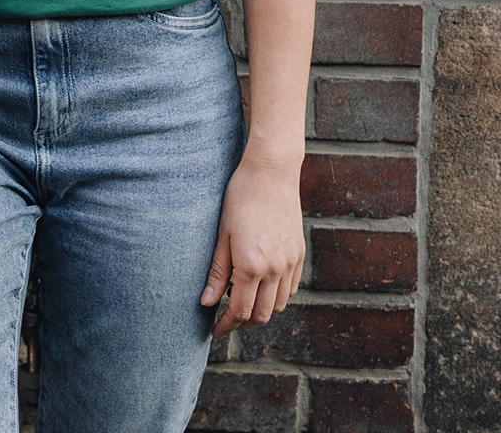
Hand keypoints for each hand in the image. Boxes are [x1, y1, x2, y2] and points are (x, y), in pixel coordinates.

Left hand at [201, 155, 305, 338]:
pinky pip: (290, 288)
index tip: (214, 332)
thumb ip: (216, 271)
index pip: (240, 311)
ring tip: (240, 302)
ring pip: (278, 304)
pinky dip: (276, 296)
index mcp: (252, 265)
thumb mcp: (221, 233)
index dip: (226, 325)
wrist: (271, 173)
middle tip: (225, 321)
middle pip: (261, 314)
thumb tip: (206, 302)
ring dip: (260, 310)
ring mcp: (291, 263)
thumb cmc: (239, 198)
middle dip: (242, 323)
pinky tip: (260, 286)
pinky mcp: (299, 254)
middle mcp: (276, 269)